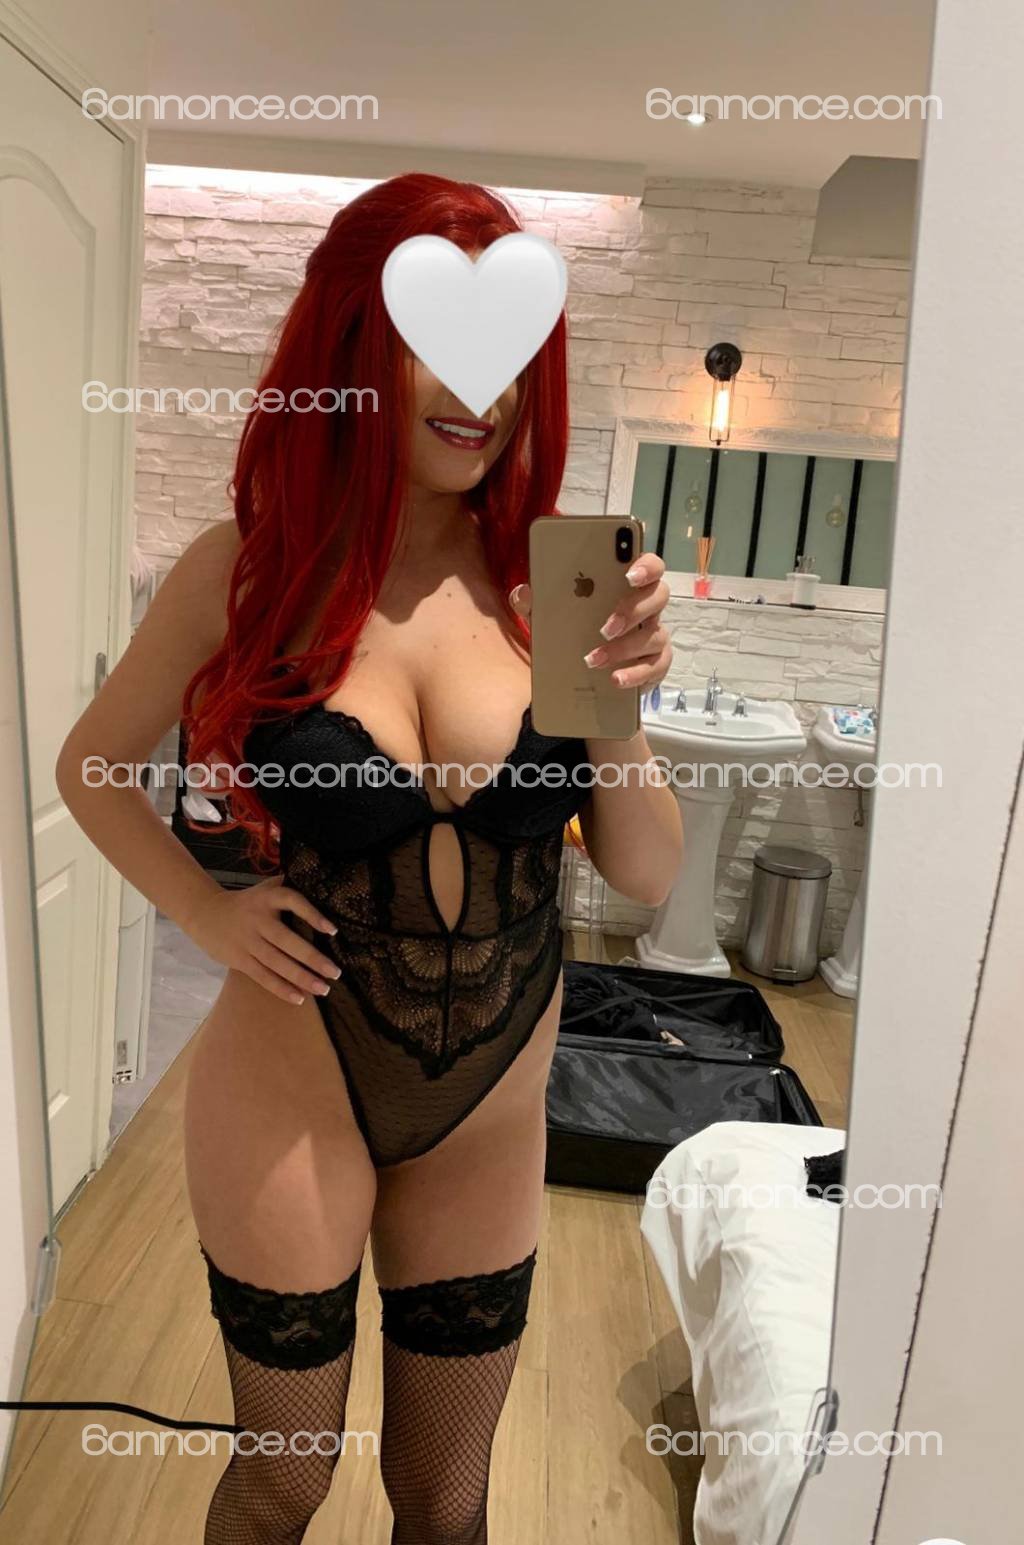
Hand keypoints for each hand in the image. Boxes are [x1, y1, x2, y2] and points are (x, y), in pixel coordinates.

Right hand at [185, 874, 341, 1005]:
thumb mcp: (264, 889)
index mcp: (267, 898)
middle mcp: (258, 919)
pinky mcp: (239, 959)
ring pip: (276, 962)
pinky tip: (299, 998)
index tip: (332, 930)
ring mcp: (248, 941)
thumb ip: (286, 886)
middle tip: (335, 972)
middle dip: (312, 958)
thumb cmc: (245, 902)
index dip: (312, 914)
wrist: (204, 913)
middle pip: (287, 940)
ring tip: (323, 989)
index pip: (292, 901)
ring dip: (301, 977)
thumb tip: (318, 883)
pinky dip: (281, 988)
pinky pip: (263, 976)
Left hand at [510, 550, 672, 691]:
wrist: (582, 674)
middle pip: (659, 596)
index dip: (645, 566)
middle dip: (633, 610)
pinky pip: (655, 667)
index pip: (649, 565)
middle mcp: (647, 607)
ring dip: (624, 648)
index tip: (628, 574)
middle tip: (605, 627)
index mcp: (626, 585)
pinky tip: (615, 679)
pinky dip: (635, 674)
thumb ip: (535, 602)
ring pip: (654, 635)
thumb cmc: (574, 630)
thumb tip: (522, 593)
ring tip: (593, 659)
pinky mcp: (655, 665)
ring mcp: (654, 635)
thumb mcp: (550, 616)